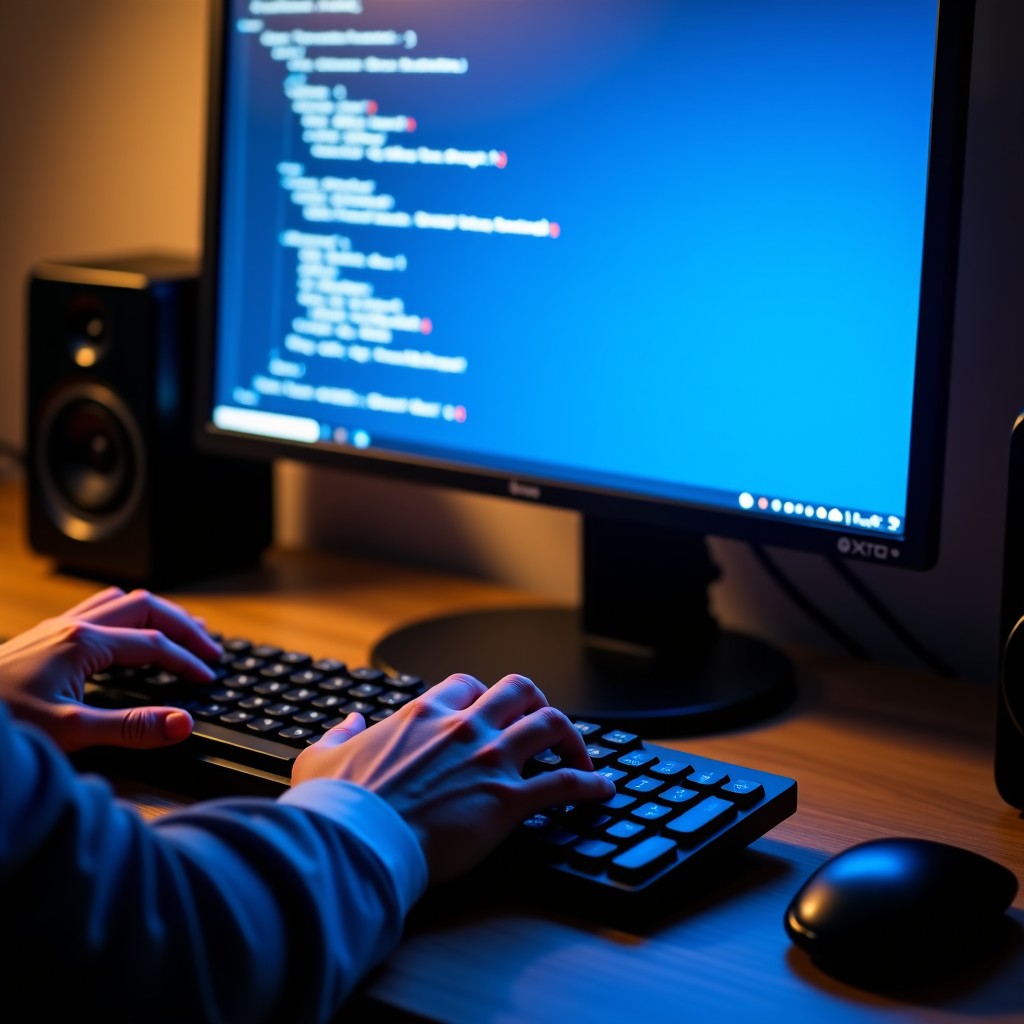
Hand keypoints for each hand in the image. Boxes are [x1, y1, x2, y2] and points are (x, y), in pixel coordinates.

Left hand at [0, 587, 220, 751]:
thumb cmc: (4, 725)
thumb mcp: (69, 732)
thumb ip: (131, 727)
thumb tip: (182, 722)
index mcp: (83, 643)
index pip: (154, 643)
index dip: (187, 660)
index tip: (208, 677)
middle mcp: (72, 626)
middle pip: (146, 606)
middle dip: (184, 625)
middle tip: (210, 649)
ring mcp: (56, 628)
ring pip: (121, 601)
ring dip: (158, 613)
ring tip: (183, 629)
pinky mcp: (44, 637)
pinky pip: (98, 610)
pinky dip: (128, 616)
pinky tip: (128, 634)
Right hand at [291, 673, 615, 883]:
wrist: (356, 844)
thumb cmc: (339, 807)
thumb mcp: (321, 759)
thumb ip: (338, 734)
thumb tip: (349, 721)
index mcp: (423, 715)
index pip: (467, 684)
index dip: (483, 695)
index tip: (489, 711)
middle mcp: (463, 727)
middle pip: (520, 690)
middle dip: (537, 701)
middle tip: (543, 723)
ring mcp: (489, 760)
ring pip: (551, 724)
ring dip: (572, 738)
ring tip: (581, 756)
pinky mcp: (508, 799)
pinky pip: (565, 782)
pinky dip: (590, 784)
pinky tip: (601, 791)